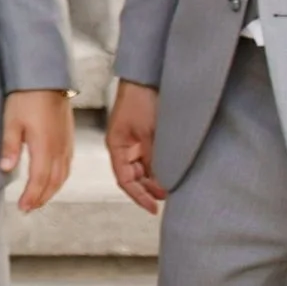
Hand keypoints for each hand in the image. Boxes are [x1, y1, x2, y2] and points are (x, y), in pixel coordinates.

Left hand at [1, 89, 72, 213]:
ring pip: (63, 176)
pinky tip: (53, 180)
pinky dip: (60, 179)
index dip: (31, 196)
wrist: (47, 79)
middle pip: (53, 182)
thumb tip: (5, 169)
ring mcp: (67, 144)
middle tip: (29, 208)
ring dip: (51, 191)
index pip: (39, 180)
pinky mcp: (69, 138)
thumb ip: (10, 146)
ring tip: (39, 199)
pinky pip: (67, 166)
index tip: (22, 207)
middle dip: (41, 198)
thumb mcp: (11, 121)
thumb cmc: (26, 97)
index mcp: (45, 147)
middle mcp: (60, 150)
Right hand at [104, 80, 166, 214]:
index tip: (153, 208)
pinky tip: (170, 171)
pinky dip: (159, 167)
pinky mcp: (145, 136)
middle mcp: (123, 146)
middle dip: (148, 189)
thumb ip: (153, 159)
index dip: (138, 196)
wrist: (146, 78)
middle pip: (133, 176)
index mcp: (116, 146)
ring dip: (154, 179)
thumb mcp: (148, 133)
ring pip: (142, 169)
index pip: (125, 179)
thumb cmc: (141, 101)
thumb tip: (160, 182)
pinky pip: (150, 158)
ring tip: (171, 187)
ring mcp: (134, 141)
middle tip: (167, 198)